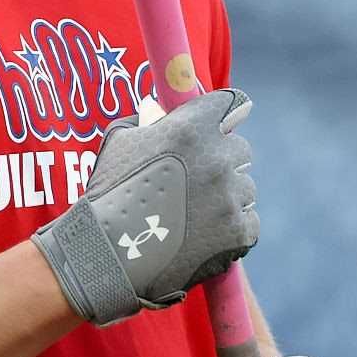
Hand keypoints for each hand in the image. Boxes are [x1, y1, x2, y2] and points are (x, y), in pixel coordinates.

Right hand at [30, 88, 257, 326]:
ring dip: (227, 195)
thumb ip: (146, 120)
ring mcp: (229, 198)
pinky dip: (231, 227)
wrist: (108, 252)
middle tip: (197, 178)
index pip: (229, 104)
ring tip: (195, 212)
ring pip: (245, 188)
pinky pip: (248, 221)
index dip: (225, 114)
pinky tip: (205, 233)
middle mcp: (216, 159)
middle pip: (240, 150)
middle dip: (222, 159)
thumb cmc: (108, 192)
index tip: (224, 122)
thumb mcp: (120, 142)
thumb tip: (155, 107)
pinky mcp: (238, 232)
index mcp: (191, 129)